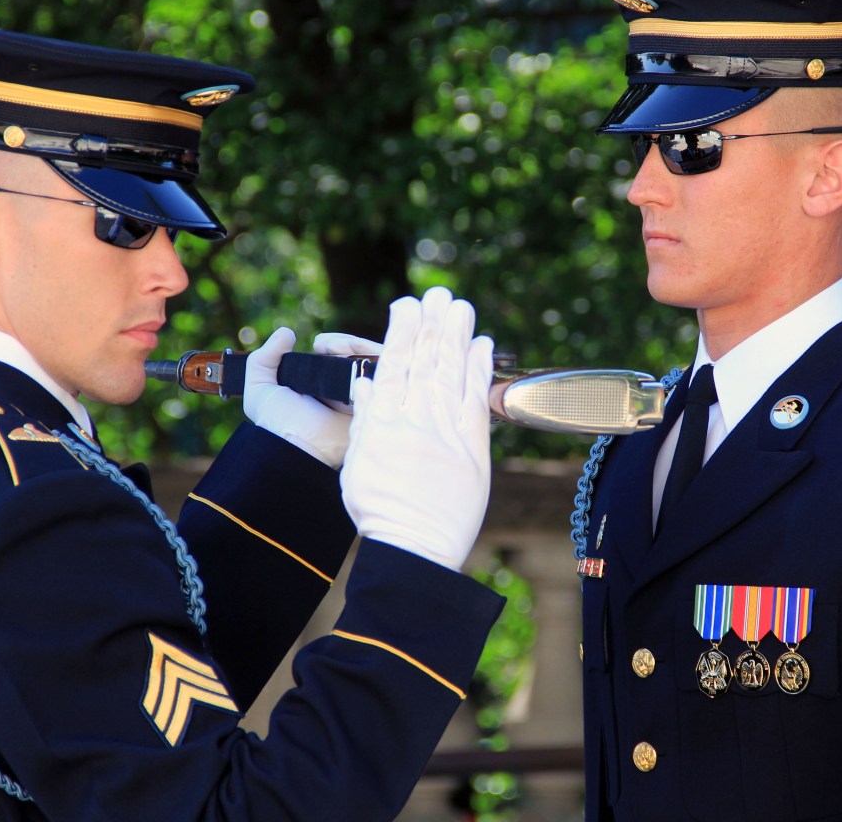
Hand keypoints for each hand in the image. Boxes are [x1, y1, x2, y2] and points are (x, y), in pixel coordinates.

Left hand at [243, 327, 381, 467]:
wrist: (296, 445)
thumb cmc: (278, 423)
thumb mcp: (261, 387)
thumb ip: (264, 358)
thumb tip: (286, 332)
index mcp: (323, 384)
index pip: (338, 353)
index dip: (332, 342)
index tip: (320, 345)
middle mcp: (346, 389)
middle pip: (358, 354)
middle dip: (347, 343)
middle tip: (332, 347)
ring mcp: (363, 396)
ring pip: (373, 361)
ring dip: (360, 349)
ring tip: (344, 352)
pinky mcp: (376, 404)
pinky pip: (388, 377)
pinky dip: (378, 362)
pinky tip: (361, 362)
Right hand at [340, 286, 494, 570]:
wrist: (415, 547)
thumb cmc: (381, 511)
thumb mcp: (358, 465)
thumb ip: (366, 421)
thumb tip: (367, 383)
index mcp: (382, 422)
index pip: (393, 363)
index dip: (402, 330)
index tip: (407, 305)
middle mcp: (415, 419)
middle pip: (426, 360)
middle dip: (433, 323)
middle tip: (440, 293)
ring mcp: (446, 430)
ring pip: (451, 371)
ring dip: (457, 335)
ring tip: (461, 306)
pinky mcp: (473, 447)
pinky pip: (476, 398)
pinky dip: (479, 369)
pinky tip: (482, 344)